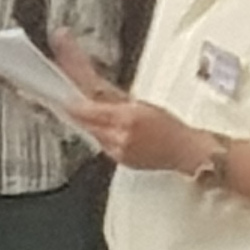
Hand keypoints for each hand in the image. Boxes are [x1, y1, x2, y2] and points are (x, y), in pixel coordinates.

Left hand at [68, 88, 205, 175]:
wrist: (185, 151)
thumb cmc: (170, 127)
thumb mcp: (142, 104)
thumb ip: (114, 98)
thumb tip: (93, 89)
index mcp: (127, 118)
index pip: (90, 110)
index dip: (74, 104)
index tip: (64, 98)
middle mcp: (120, 137)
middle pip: (87, 123)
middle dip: (76, 110)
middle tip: (66, 100)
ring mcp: (119, 152)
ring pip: (92, 134)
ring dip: (87, 122)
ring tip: (84, 112)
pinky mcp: (120, 161)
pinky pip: (102, 144)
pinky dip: (99, 135)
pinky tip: (103, 129)